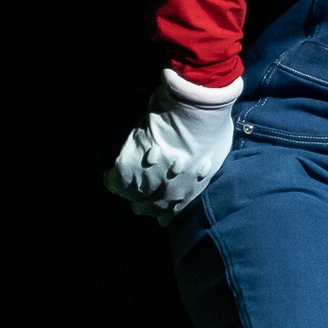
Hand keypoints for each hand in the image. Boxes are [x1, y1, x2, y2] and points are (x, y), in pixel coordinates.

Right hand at [104, 68, 242, 223]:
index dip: (162, 206)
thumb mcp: (215, 152)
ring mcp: (147, 183)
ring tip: (129, 173)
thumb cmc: (212, 127)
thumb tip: (199, 164)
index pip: (169, 214)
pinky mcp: (128, 169)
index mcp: (190, 193)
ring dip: (129, 186)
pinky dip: (112, 177)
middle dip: (145, 198)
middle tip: (143, 182)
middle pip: (147, 209)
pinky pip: (114, 183)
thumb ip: (203, 165)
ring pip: (131, 196)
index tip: (158, 197)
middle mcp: (168, 194)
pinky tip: (113, 170)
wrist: (196, 113)